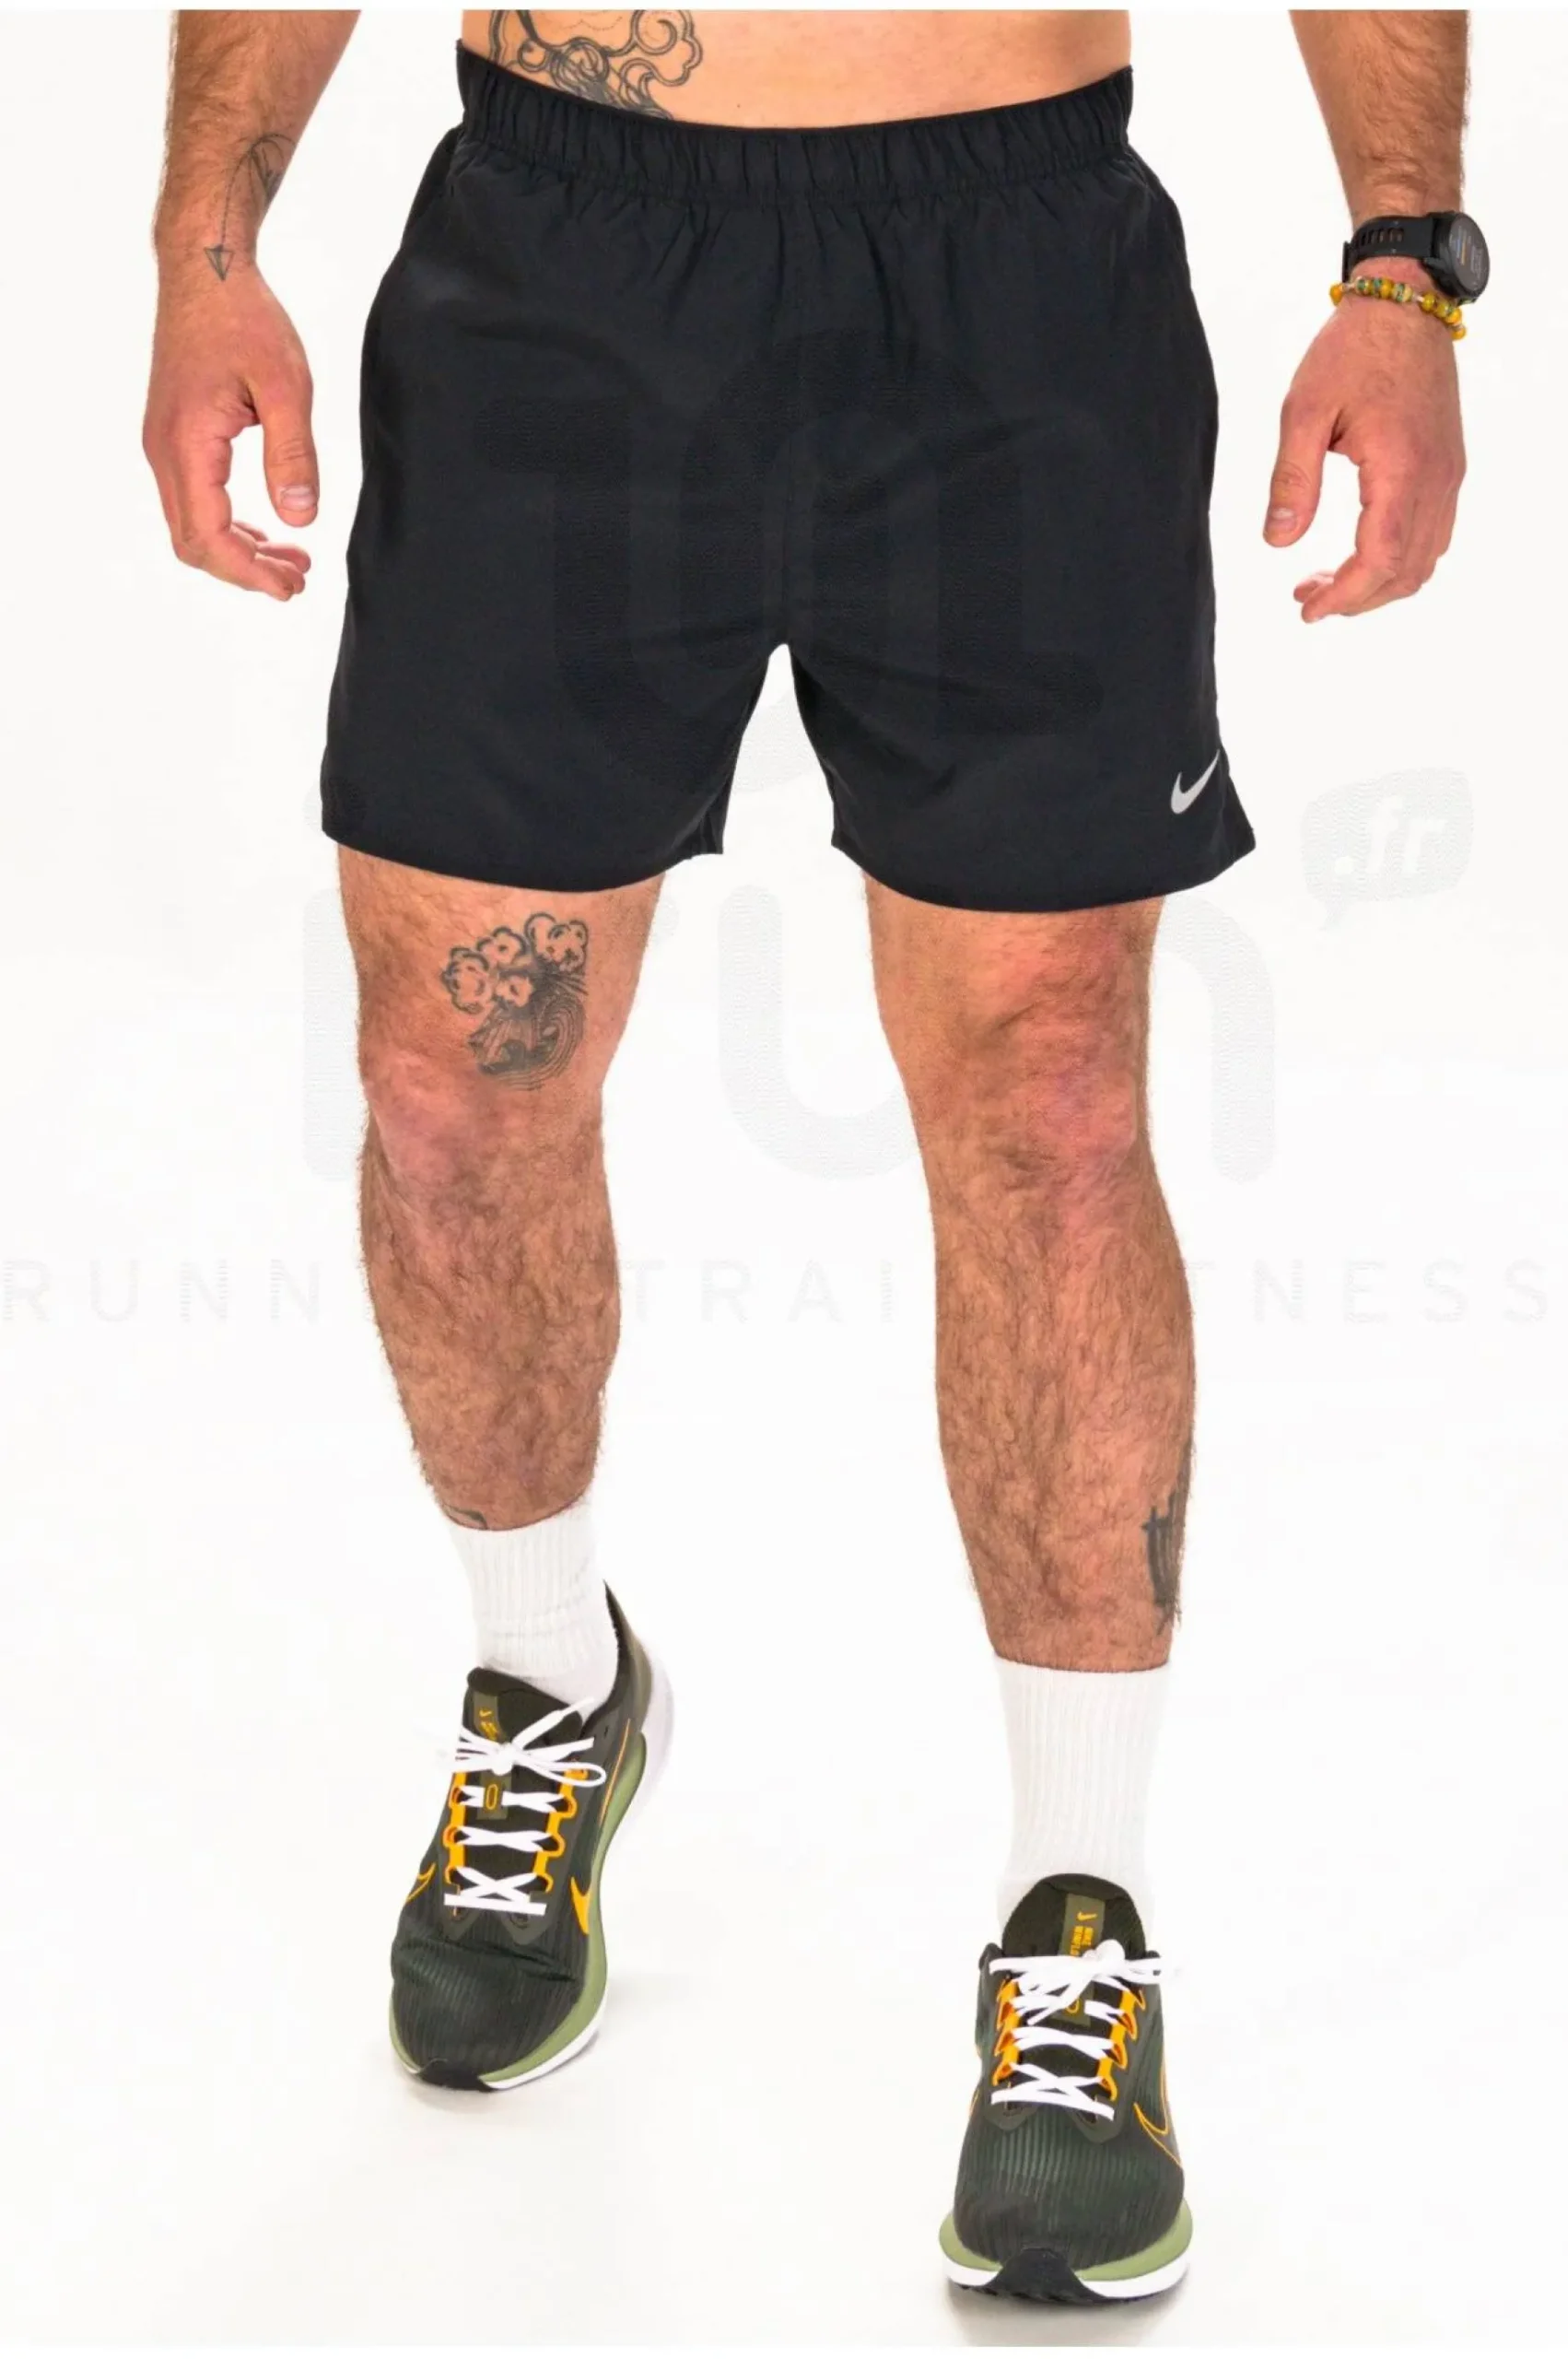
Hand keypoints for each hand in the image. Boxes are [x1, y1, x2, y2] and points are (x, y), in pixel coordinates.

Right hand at [143, 269, 317, 598]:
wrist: (206, 270)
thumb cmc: (245, 318)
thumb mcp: (286, 385)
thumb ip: (293, 454)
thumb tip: (300, 519)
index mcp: (188, 442)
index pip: (208, 535)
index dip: (248, 572)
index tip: (291, 587)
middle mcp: (164, 450)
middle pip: (193, 542)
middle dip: (244, 571)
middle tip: (297, 581)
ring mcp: (163, 444)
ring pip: (191, 525)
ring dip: (238, 551)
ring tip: (292, 561)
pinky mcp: (173, 436)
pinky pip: (194, 500)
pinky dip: (228, 526)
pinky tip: (267, 530)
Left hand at [1263, 268, 1464, 621]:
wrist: (1406, 302)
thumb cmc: (1352, 349)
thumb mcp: (1304, 411)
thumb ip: (1292, 480)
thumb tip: (1278, 541)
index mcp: (1400, 468)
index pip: (1379, 559)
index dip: (1344, 595)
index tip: (1306, 608)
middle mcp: (1436, 478)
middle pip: (1406, 571)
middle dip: (1356, 598)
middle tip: (1306, 597)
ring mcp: (1448, 473)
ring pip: (1425, 558)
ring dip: (1379, 584)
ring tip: (1328, 581)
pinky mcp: (1449, 465)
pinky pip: (1434, 533)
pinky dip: (1400, 559)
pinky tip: (1361, 551)